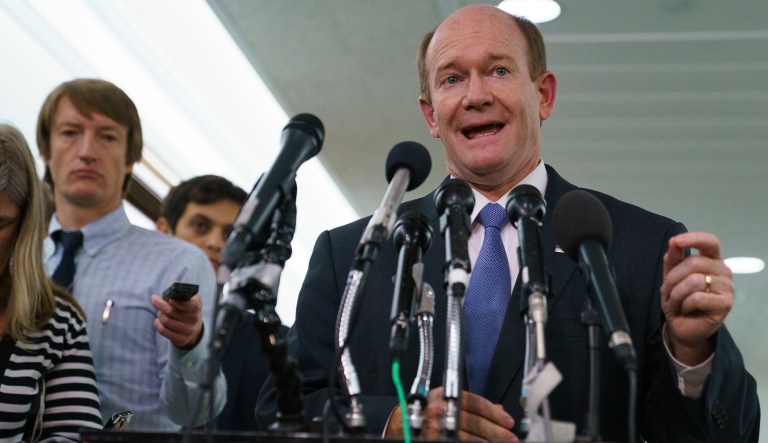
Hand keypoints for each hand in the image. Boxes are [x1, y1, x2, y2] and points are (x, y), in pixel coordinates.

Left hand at [151, 293, 203, 349]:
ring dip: (159, 314)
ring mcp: (188, 330)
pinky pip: (163, 331)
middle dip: (160, 304)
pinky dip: (158, 324)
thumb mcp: (188, 299)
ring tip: (160, 312)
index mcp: (196, 306)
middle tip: (154, 299)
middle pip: (170, 311)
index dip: (174, 301)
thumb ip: (181, 291)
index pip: (185, 304)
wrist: (194, 329)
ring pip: (165, 320)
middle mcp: (194, 319)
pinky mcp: (181, 339)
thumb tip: (173, 283)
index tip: (167, 298)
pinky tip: (159, 320)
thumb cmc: (187, 309)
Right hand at [385, 387, 517, 440]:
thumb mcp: (446, 399)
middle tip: (511, 436)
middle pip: (475, 422)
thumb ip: (470, 404)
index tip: (508, 421)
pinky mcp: (435, 441)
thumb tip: (498, 410)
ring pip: (470, 438)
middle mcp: (440, 411)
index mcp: (444, 395)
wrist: (402, 422)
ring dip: (488, 442)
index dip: (494, 413)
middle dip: (496, 431)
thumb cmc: (426, 409)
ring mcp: (436, 429)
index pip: (475, 403)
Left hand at [661, 232, 732, 364]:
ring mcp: (727, 287)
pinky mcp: (726, 303)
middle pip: (694, 262)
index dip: (693, 239)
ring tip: (676, 303)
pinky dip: (684, 304)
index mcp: (711, 260)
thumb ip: (673, 259)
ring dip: (676, 294)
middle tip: (666, 291)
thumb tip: (674, 242)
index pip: (710, 242)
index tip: (675, 241)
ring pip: (694, 281)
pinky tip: (686, 310)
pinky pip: (698, 297)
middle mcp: (723, 271)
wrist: (682, 326)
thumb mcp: (670, 277)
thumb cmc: (679, 300)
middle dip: (672, 278)